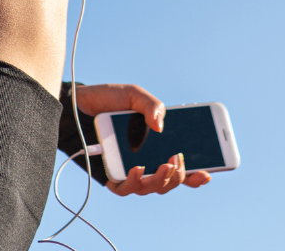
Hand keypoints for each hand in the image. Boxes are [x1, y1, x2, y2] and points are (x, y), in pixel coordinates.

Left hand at [72, 82, 212, 196]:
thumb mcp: (133, 94)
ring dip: (162, 180)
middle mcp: (143, 161)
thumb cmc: (106, 100)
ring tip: (165, 166)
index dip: (195, 175)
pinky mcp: (110, 175)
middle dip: (180, 177)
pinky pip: (125, 188)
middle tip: (179, 162)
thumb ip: (151, 105)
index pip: (179, 166)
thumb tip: (162, 127)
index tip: (209, 172)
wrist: (75, 103)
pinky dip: (135, 182)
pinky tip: (138, 169)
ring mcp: (127, 170)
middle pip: (168, 182)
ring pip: (150, 188)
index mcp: (154, 145)